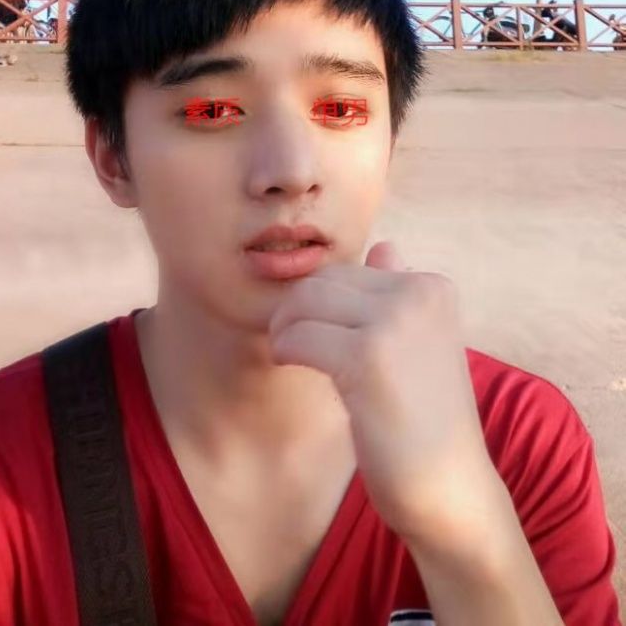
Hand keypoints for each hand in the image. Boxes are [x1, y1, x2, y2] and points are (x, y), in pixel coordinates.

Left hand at [268, 241, 502, 544]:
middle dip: (296, 308)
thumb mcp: (422, 343)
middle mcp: (419, 293)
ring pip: (307, 300)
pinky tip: (288, 364)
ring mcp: (395, 322)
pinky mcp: (367, 357)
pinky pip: (300, 336)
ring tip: (286, 352)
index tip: (313, 331)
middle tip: (288, 341)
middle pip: (324, 279)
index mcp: (433, 286)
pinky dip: (284, 349)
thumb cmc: (427, 418)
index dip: (320, 301)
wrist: (450, 487)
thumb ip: (399, 293)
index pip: (349, 270)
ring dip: (284, 326)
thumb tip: (385, 247)